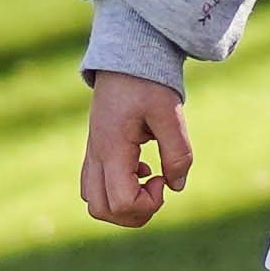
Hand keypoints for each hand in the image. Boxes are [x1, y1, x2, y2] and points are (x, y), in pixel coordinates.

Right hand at [81, 71, 195, 226]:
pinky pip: (94, 187)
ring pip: (94, 202)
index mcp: (112, 148)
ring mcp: (92, 153)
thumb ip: (177, 152)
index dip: (148, 204)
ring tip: (148, 182)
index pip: (122, 202)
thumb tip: (176, 186)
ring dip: (123, 205)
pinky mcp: (96, 150)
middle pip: (102, 210)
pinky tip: (140, 170)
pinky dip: (116, 191)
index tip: (164, 178)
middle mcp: (96, 155)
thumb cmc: (147, 82)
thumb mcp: (170, 113)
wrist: (126, 58)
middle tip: (158, 186)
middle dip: (134, 212)